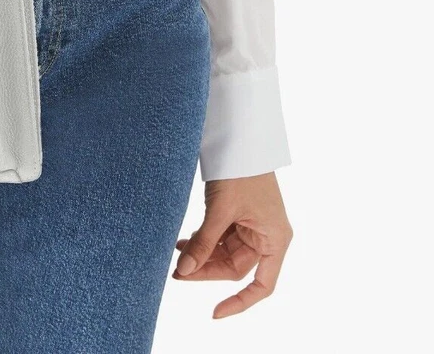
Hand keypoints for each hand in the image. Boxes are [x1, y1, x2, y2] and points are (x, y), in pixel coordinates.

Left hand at [173, 171, 291, 318]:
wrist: (239, 138)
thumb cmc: (240, 172)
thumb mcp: (221, 210)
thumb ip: (203, 242)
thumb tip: (183, 271)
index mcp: (275, 240)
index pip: (261, 285)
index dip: (240, 303)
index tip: (215, 313)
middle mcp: (267, 236)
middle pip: (235, 268)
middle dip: (206, 270)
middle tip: (177, 272)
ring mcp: (251, 226)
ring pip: (224, 253)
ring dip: (201, 254)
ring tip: (175, 254)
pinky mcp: (237, 216)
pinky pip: (219, 237)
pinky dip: (202, 240)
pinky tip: (183, 242)